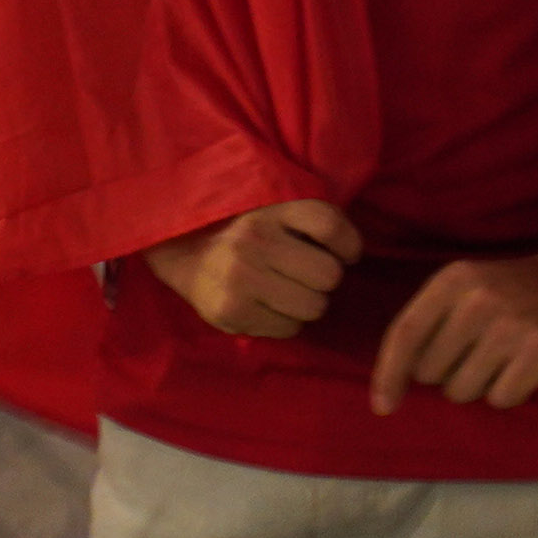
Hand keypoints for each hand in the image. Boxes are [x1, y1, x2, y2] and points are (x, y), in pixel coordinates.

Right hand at [146, 198, 360, 338]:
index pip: (330, 225)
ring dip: (309, 303)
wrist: (183, 250)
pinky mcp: (231, 311)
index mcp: (271, 209)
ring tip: (289, 292)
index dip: (349, 244)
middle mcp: (255, 240)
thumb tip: (353, 251)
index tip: (345, 253)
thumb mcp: (275, 208)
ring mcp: (241, 277)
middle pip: (328, 274)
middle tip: (308, 276)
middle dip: (325, 279)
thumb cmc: (244, 230)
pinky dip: (287, 322)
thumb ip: (311, 222)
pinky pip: (289, 328)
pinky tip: (270, 307)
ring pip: (313, 306)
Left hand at [370, 245, 537, 413]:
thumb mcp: (458, 289)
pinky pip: (500, 400)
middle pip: (430, 372)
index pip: (406, 333)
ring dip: (472, 385)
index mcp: (453, 280)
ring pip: (462, 392)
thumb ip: (422, 326)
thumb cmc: (497, 292)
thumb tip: (387, 396)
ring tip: (492, 357)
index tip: (381, 406)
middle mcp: (480, 300)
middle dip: (442, 371)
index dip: (388, 373)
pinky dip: (504, 392)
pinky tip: (515, 367)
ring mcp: (512, 326)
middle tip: (469, 349)